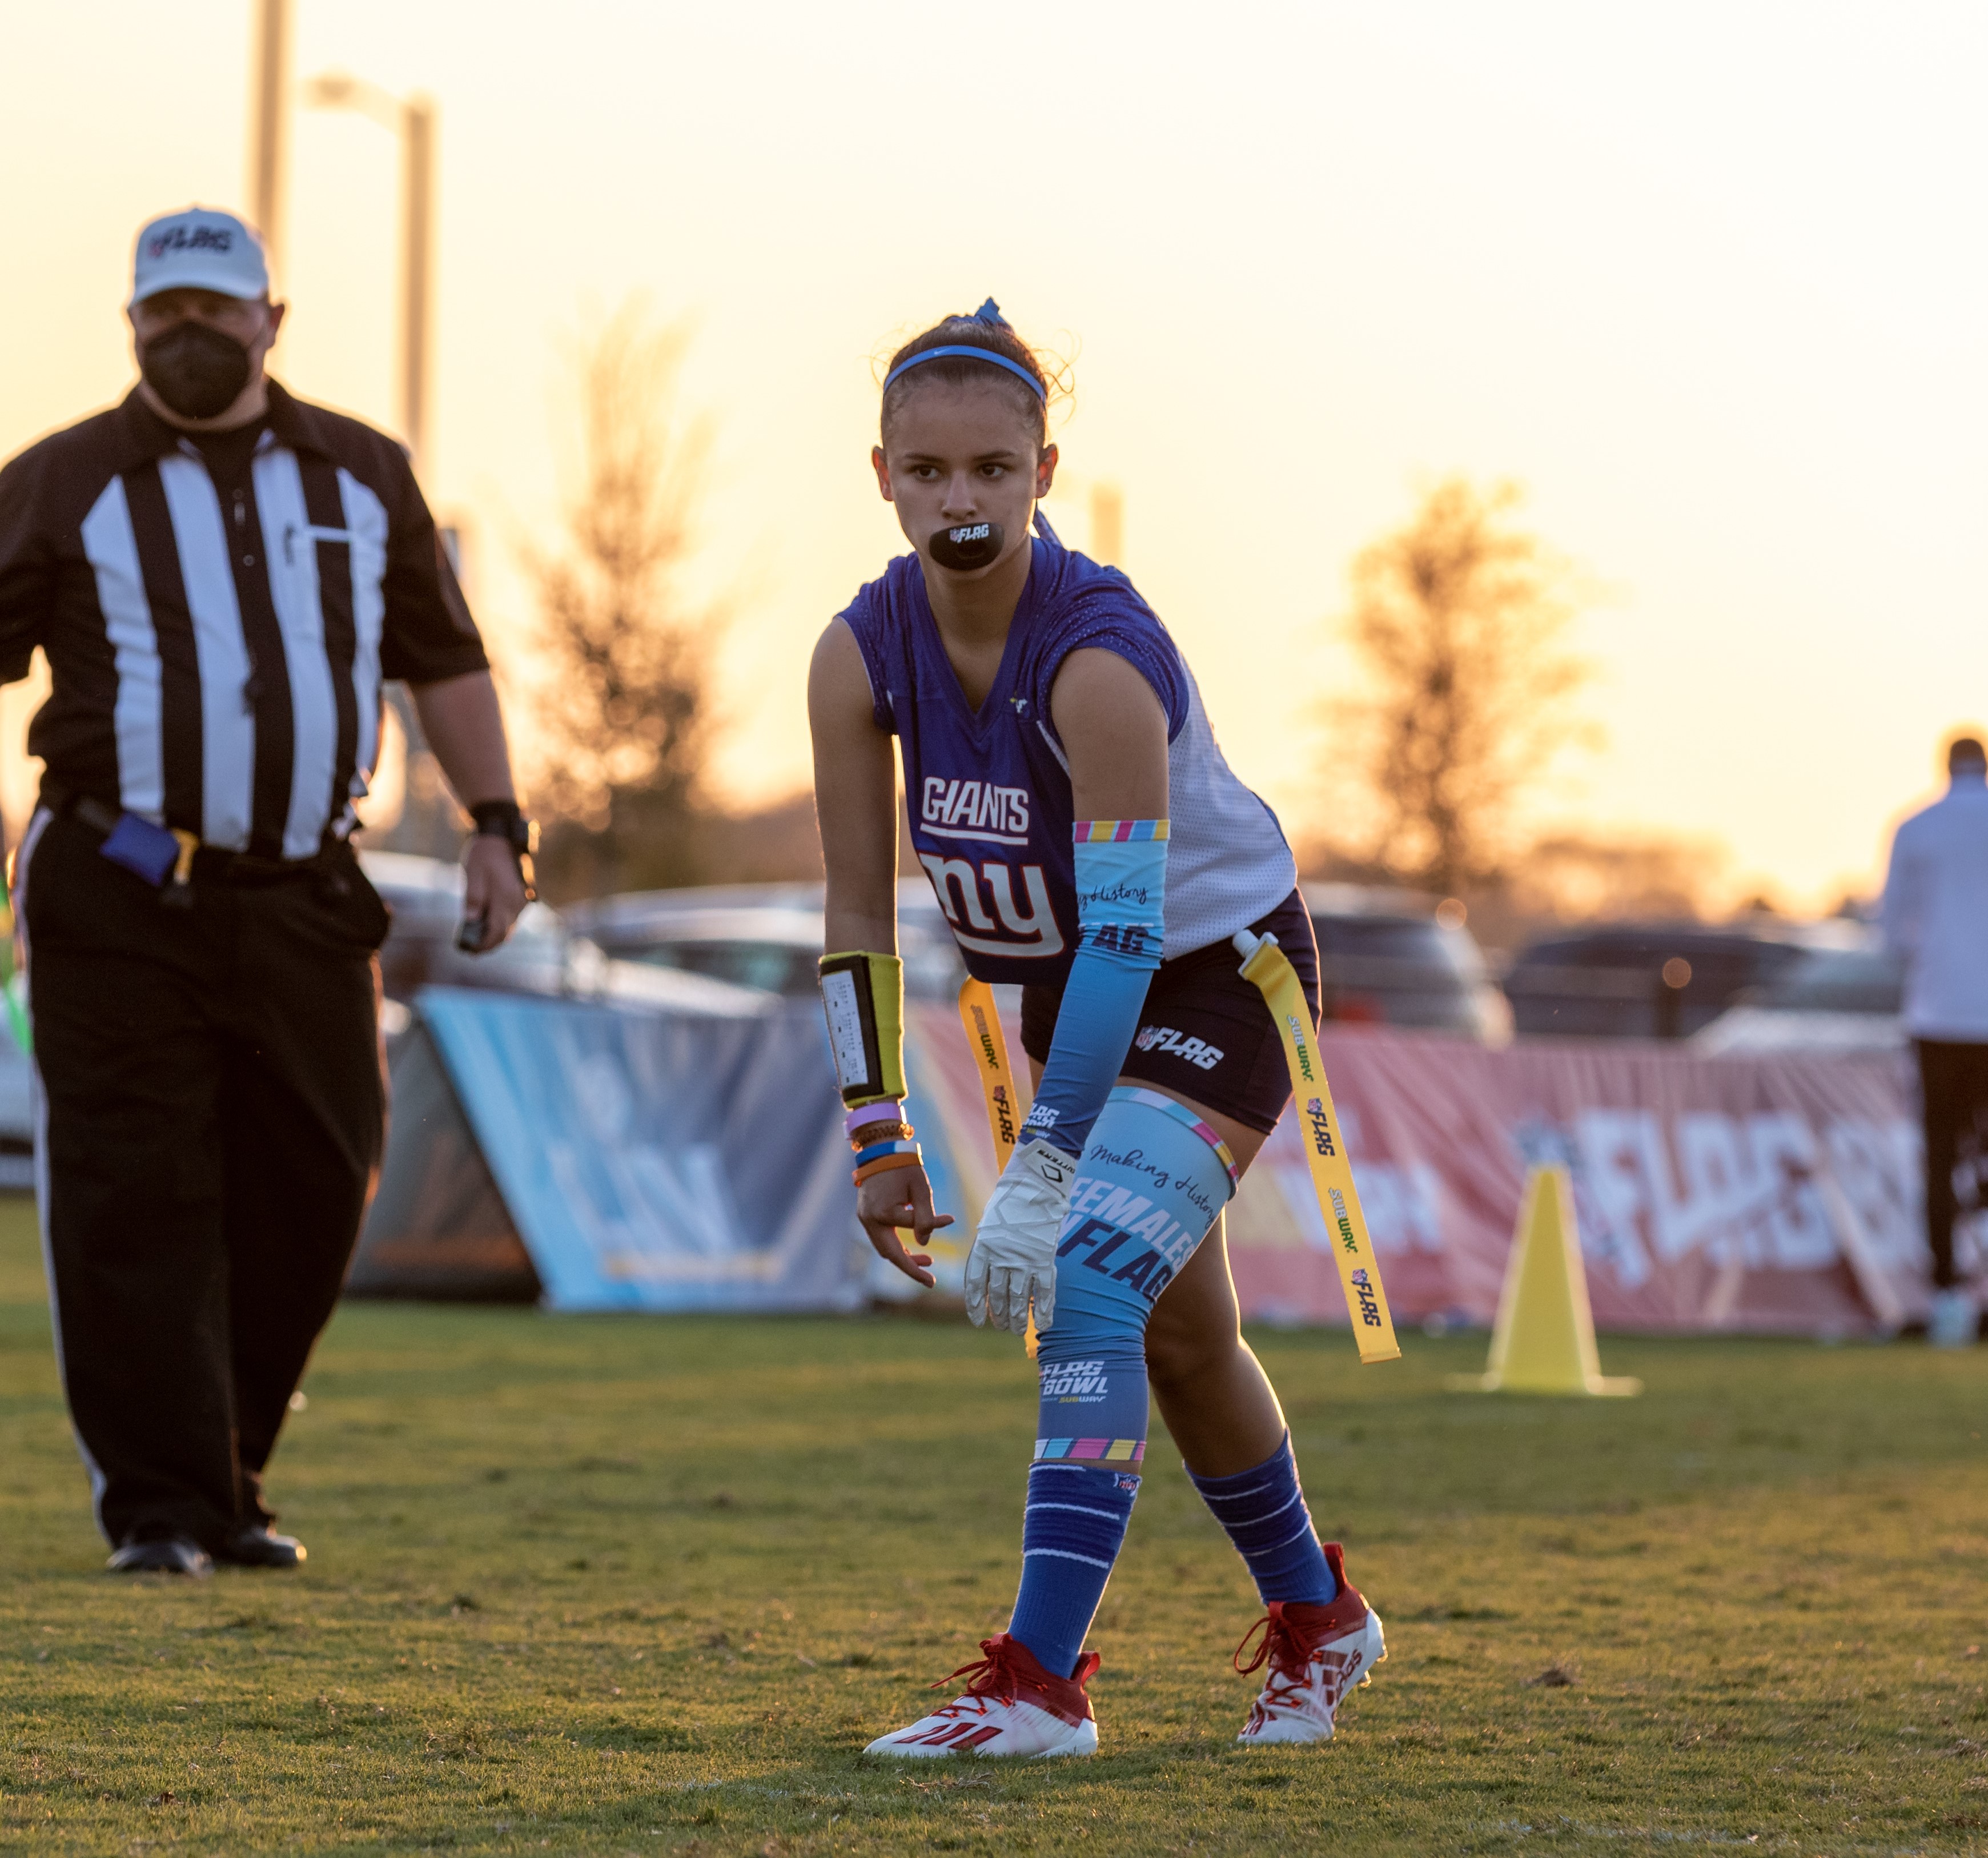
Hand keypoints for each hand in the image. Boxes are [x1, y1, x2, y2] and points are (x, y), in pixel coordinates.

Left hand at [462, 836, 527, 951]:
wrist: (501, 835)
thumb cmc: (485, 853)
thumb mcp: (473, 875)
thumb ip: (473, 899)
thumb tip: (470, 920)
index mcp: (506, 898)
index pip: (497, 931)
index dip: (484, 944)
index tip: (469, 951)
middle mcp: (518, 902)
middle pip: (505, 931)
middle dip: (489, 943)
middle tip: (470, 951)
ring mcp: (522, 899)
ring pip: (509, 925)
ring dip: (494, 934)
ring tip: (475, 940)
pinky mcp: (521, 895)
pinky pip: (511, 916)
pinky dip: (499, 923)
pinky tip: (485, 925)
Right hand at [856, 1164, 954, 1288]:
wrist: (879, 1150)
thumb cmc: (902, 1167)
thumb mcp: (920, 1188)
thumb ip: (925, 1216)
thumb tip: (925, 1243)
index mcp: (883, 1213)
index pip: (914, 1227)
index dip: (934, 1224)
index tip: (951, 1218)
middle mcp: (870, 1220)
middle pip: (891, 1254)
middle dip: (911, 1267)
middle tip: (931, 1281)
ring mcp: (865, 1219)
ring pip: (885, 1248)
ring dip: (904, 1257)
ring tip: (927, 1261)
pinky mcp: (865, 1216)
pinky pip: (881, 1237)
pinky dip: (896, 1244)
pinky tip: (912, 1246)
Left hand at [965, 1138, 1074, 1335]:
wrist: (1035, 1183)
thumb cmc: (1011, 1202)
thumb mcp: (991, 1225)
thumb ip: (989, 1251)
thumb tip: (988, 1277)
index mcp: (984, 1246)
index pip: (976, 1284)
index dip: (976, 1306)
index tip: (978, 1321)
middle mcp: (1001, 1256)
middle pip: (998, 1295)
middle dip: (998, 1314)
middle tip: (1000, 1326)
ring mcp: (1024, 1259)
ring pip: (1020, 1298)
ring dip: (1017, 1317)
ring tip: (1015, 1330)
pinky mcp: (1045, 1258)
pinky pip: (1045, 1291)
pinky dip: (1044, 1309)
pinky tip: (1043, 1324)